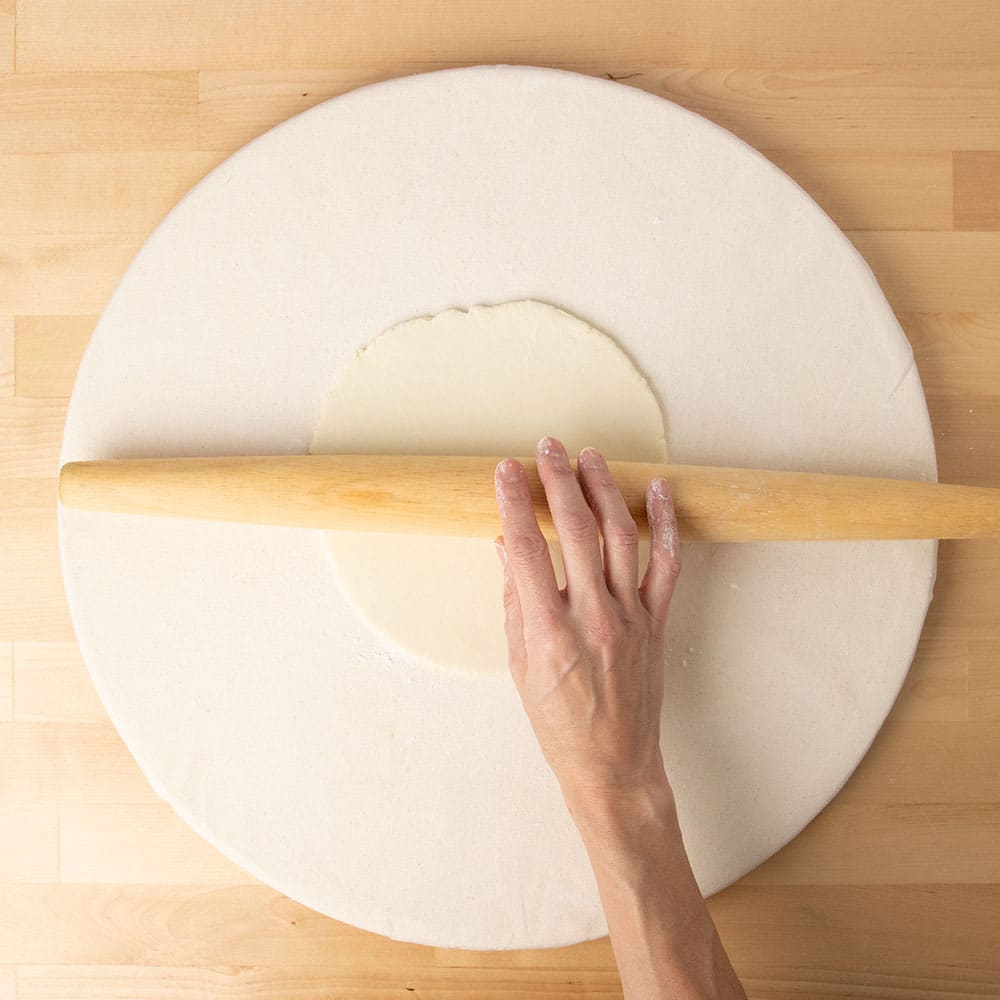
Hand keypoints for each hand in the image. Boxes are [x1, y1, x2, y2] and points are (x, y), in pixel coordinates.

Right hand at [494, 437, 681, 806]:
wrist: (612, 765)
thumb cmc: (558, 723)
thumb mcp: (519, 664)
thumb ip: (515, 601)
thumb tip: (507, 547)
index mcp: (547, 632)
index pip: (526, 550)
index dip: (515, 503)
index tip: (507, 471)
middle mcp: (591, 618)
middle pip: (575, 532)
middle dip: (559, 481)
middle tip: (547, 448)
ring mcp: (629, 618)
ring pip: (620, 538)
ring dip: (604, 490)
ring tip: (589, 456)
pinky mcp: (655, 622)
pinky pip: (666, 565)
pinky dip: (664, 524)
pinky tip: (656, 491)